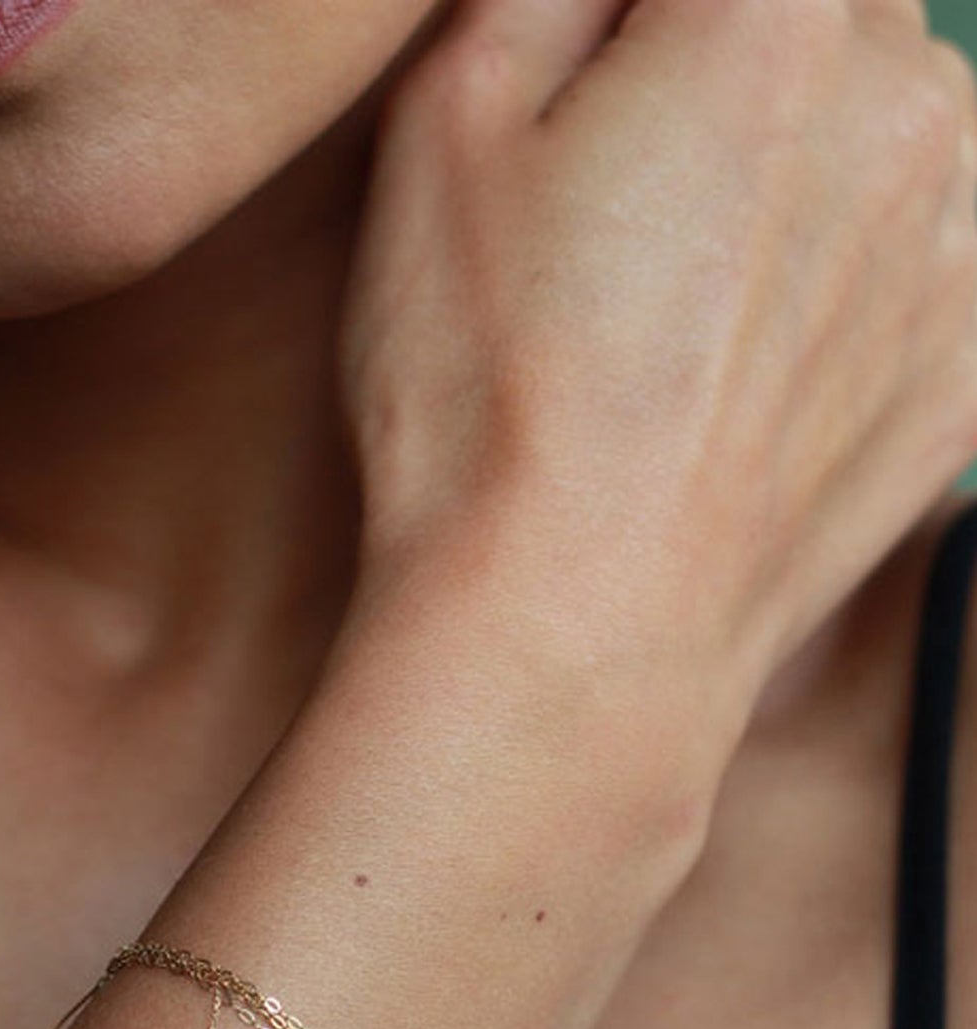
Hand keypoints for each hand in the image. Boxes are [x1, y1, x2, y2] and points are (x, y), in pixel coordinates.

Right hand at [339, 0, 976, 750]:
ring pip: (879, 134)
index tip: (585, 91)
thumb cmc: (487, 400)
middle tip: (613, 202)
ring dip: (793, 172)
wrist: (570, 630)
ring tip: (676, 302)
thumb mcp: (440, 136)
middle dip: (719, 72)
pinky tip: (743, 362)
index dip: (629, 20)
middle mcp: (910, 104)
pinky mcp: (967, 368)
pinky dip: (844, 275)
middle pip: (819, 20)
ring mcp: (959, 245)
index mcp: (776, 14)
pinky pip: (919, 257)